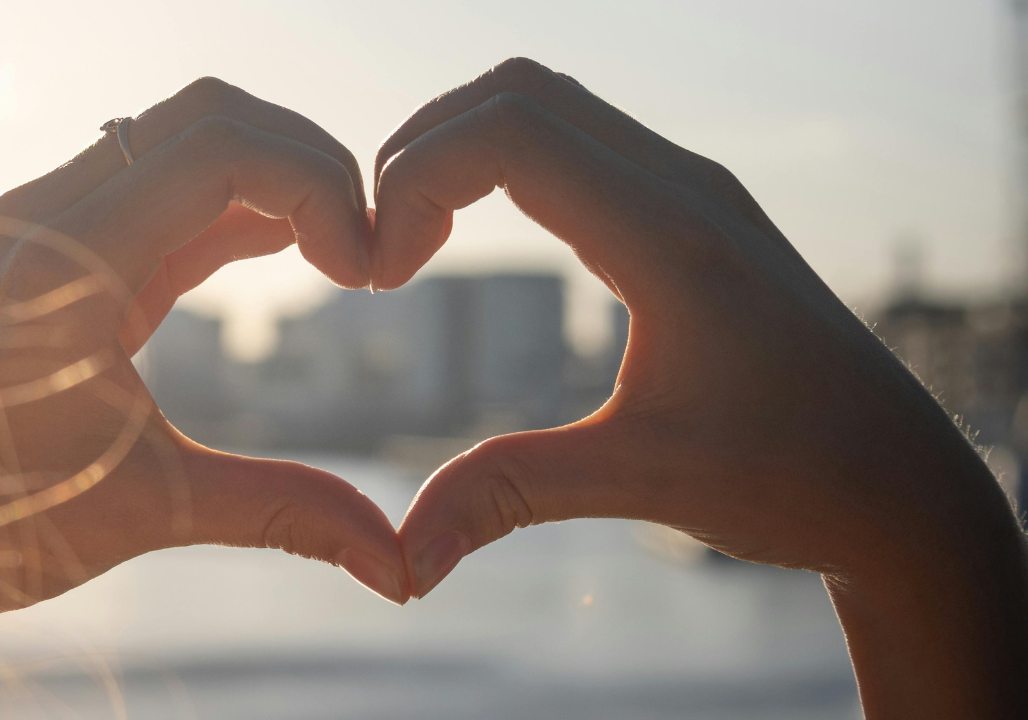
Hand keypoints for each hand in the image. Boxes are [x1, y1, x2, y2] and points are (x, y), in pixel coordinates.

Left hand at [0, 79, 407, 651]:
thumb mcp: (154, 510)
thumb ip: (285, 513)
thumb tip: (397, 568)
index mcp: (67, 260)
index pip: (219, 148)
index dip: (317, 188)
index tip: (362, 271)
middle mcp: (51, 215)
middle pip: (211, 117)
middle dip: (310, 164)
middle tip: (362, 248)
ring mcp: (53, 222)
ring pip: (191, 137)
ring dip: (278, 177)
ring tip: (339, 250)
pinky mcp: (67, 246)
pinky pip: (170, 188)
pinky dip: (242, 205)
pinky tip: (292, 251)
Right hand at [374, 58, 1027, 715]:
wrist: (898, 482)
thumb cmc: (792, 478)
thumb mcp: (641, 482)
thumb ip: (510, 496)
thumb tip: (403, 556)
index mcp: (671, 238)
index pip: (512, 135)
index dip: (416, 180)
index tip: (384, 273)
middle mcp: (685, 188)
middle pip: (520, 93)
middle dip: (424, 150)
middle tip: (385, 243)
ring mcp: (694, 191)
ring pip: (550, 106)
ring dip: (464, 150)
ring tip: (414, 235)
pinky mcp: (694, 210)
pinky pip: (581, 141)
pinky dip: (507, 163)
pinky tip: (477, 231)